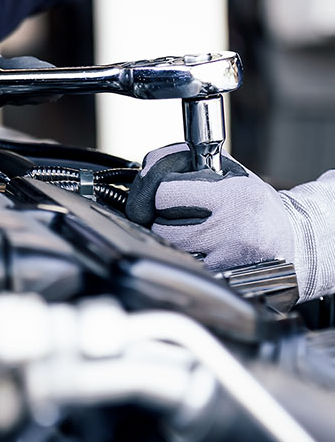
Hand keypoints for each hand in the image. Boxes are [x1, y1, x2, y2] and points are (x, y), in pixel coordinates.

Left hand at [126, 143, 294, 271]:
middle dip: (160, 216)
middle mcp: (228, 228)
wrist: (292, 241)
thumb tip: (149, 167)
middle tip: (177, 213)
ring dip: (169, 237)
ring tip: (189, 229)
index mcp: (232, 195)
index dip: (160, 190)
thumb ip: (189, 164)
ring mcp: (223, 257)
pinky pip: (181, 263)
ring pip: (166, 246)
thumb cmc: (255, 204)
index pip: (165, 192)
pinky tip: (199, 248)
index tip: (168, 192)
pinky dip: (182, 256)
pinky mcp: (218, 277)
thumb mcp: (231, 173)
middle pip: (159, 223)